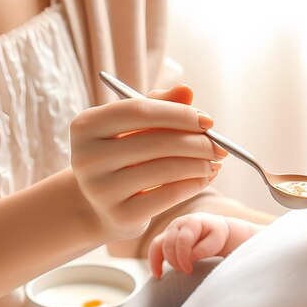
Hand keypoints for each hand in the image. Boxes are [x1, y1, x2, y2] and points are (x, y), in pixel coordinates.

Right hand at [71, 84, 226, 240]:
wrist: (97, 207)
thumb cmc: (121, 159)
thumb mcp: (132, 130)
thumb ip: (157, 107)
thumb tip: (186, 91)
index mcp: (87, 125)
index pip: (140, 110)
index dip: (179, 114)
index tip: (208, 122)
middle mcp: (87, 157)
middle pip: (157, 142)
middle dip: (197, 143)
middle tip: (220, 147)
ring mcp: (101, 189)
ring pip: (167, 169)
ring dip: (200, 165)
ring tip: (214, 163)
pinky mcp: (121, 215)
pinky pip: (169, 195)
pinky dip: (194, 184)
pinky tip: (204, 179)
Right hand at [147, 212, 230, 277]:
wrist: (213, 228)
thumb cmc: (215, 235)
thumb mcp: (216, 240)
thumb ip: (204, 249)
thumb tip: (190, 258)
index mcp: (191, 222)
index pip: (182, 240)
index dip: (183, 258)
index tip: (189, 270)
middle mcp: (177, 224)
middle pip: (168, 243)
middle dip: (174, 261)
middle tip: (185, 272)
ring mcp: (169, 230)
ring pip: (157, 245)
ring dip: (159, 262)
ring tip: (163, 276)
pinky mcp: (165, 238)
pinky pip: (154, 248)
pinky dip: (153, 261)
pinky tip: (158, 274)